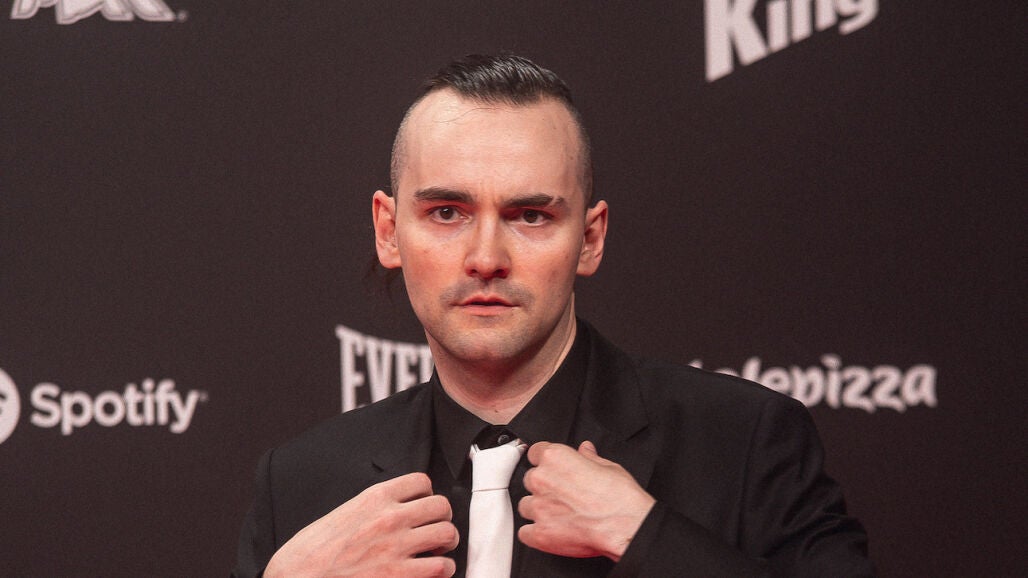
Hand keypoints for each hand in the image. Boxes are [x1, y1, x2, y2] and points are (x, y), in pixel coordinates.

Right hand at [265, 472, 457, 576]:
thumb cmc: (311, 554)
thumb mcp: (342, 515)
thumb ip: (371, 509)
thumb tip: (391, 511)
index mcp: (374, 498)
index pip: (421, 481)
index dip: (426, 494)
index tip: (422, 505)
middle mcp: (390, 518)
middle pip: (441, 505)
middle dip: (441, 518)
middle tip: (433, 529)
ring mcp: (397, 546)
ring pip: (447, 533)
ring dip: (445, 543)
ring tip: (436, 551)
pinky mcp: (401, 575)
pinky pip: (442, 567)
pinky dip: (443, 570)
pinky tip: (431, 571)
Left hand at [518, 441, 655, 561]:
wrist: (625, 526)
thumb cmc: (620, 497)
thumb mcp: (608, 466)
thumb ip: (589, 458)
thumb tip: (585, 450)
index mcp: (555, 458)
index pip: (535, 452)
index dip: (544, 462)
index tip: (551, 469)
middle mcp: (541, 480)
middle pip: (530, 480)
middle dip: (543, 487)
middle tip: (563, 496)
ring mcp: (538, 508)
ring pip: (525, 506)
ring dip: (538, 510)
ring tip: (559, 516)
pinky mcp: (539, 534)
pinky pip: (525, 533)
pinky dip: (535, 534)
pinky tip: (551, 533)